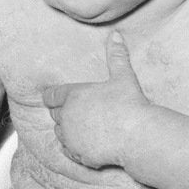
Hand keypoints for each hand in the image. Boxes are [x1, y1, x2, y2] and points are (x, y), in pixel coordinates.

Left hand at [40, 32, 148, 168]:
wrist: (136, 135)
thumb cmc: (130, 104)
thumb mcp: (123, 76)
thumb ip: (117, 55)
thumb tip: (116, 35)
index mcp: (73, 96)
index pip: (52, 95)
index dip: (56, 97)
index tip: (60, 98)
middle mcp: (66, 116)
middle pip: (55, 114)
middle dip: (64, 113)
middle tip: (79, 112)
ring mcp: (70, 137)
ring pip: (60, 133)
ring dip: (68, 130)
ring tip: (84, 128)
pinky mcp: (77, 154)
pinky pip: (68, 150)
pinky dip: (74, 148)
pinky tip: (88, 144)